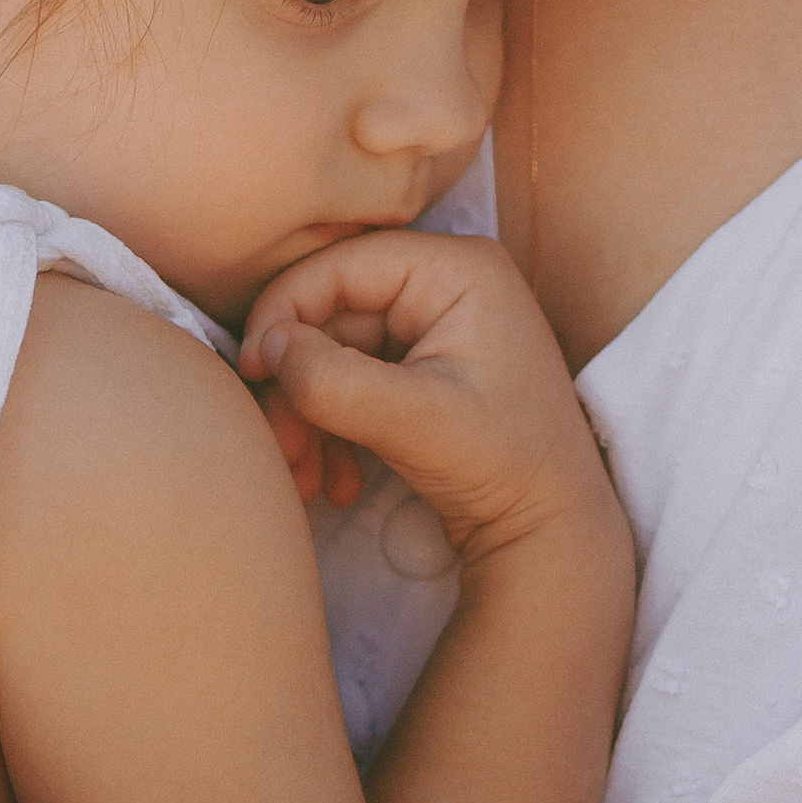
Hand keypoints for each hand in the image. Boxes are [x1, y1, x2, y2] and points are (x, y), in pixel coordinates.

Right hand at [240, 233, 626, 569]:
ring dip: (308, 418)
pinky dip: (333, 430)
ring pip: (335, 355)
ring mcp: (434, 328)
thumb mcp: (416, 421)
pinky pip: (354, 382)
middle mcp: (446, 285)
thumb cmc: (504, 465)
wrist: (551, 533)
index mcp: (457, 270)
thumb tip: (264, 348)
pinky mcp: (423, 370)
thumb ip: (335, 380)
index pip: (341, 269)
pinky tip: (335, 484)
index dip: (283, 314)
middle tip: (278, 448)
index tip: (250, 375)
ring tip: (302, 479)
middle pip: (332, 316)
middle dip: (296, 387)